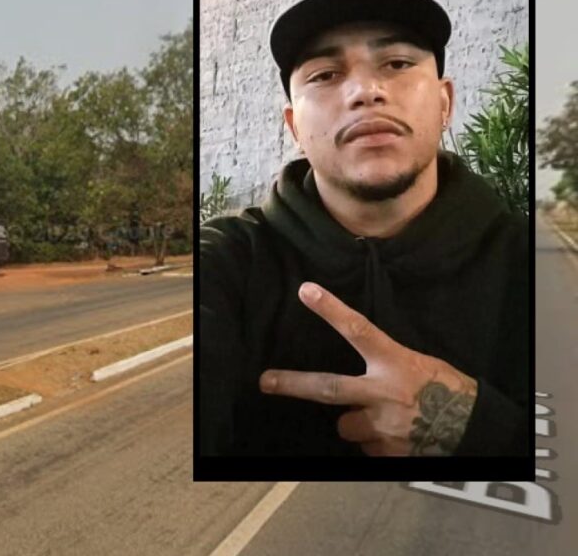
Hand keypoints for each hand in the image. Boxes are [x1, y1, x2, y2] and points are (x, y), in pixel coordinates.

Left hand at [259, 282, 476, 455]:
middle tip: (266, 381)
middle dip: (293, 384)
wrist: (476, 429)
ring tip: (383, 420)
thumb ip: (387, 366)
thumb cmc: (449, 390)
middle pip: (328, 388)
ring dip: (357, 424)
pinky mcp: (386, 452)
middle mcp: (383, 394)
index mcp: (395, 363)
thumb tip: (364, 371)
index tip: (307, 291)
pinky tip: (396, 437)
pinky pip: (366, 448)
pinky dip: (375, 444)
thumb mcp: (420, 364)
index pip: (358, 329)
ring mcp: (382, 425)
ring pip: (346, 425)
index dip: (331, 310)